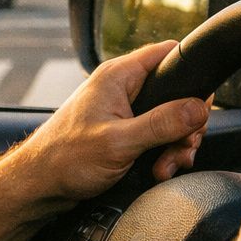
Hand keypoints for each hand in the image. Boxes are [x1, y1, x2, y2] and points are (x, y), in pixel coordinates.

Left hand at [14, 40, 211, 203]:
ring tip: (166, 166)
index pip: (167, 54)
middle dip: (186, 124)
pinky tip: (157, 170)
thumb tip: (199, 108)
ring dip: (175, 145)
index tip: (200, 106)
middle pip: (176, 93)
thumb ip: (162, 123)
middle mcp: (122, 88)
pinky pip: (156, 136)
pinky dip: (163, 154)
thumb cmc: (65, 159)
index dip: (191, 75)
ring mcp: (123, 111)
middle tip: (182, 147)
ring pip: (169, 119)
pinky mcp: (124, 132)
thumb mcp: (120, 142)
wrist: (39, 186)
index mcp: (118, 76)